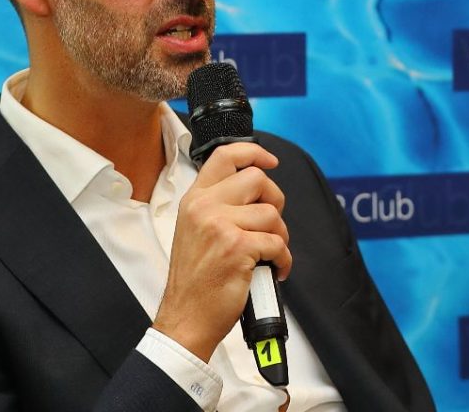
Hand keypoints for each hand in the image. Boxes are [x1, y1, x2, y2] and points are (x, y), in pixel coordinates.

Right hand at [153, 142, 290, 361]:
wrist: (185, 317)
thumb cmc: (194, 280)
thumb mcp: (194, 230)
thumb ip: (217, 205)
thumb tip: (254, 192)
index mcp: (195, 199)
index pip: (225, 155)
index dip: (254, 152)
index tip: (270, 160)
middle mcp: (205, 207)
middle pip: (257, 179)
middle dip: (274, 200)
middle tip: (270, 224)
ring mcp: (220, 226)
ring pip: (271, 213)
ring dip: (279, 235)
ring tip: (268, 253)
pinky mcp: (237, 248)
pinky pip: (277, 243)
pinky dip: (283, 259)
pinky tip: (274, 269)